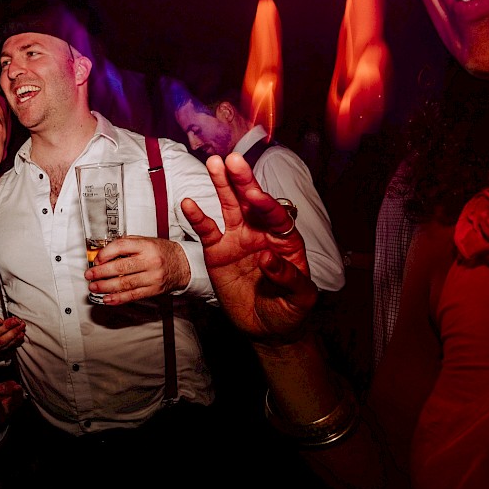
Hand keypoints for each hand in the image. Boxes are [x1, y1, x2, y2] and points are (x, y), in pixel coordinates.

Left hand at [85, 236, 189, 304]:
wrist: (183, 264)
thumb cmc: (162, 251)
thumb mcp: (146, 240)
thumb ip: (126, 244)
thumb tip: (104, 253)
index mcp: (146, 246)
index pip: (121, 247)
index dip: (106, 253)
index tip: (96, 259)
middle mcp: (150, 261)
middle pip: (121, 267)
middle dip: (101, 273)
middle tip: (89, 275)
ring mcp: (153, 277)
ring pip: (125, 284)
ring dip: (106, 287)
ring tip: (94, 287)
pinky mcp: (154, 290)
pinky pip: (133, 296)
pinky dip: (118, 298)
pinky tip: (107, 299)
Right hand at [181, 153, 316, 342]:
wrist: (265, 328)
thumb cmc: (288, 310)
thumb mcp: (300, 299)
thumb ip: (289, 278)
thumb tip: (268, 258)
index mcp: (285, 240)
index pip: (276, 216)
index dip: (266, 205)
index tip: (255, 195)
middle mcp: (261, 233)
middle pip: (251, 202)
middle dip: (243, 180)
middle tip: (233, 160)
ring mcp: (237, 239)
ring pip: (229, 206)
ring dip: (222, 185)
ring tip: (214, 164)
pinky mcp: (217, 251)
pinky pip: (207, 231)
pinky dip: (197, 217)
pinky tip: (188, 203)